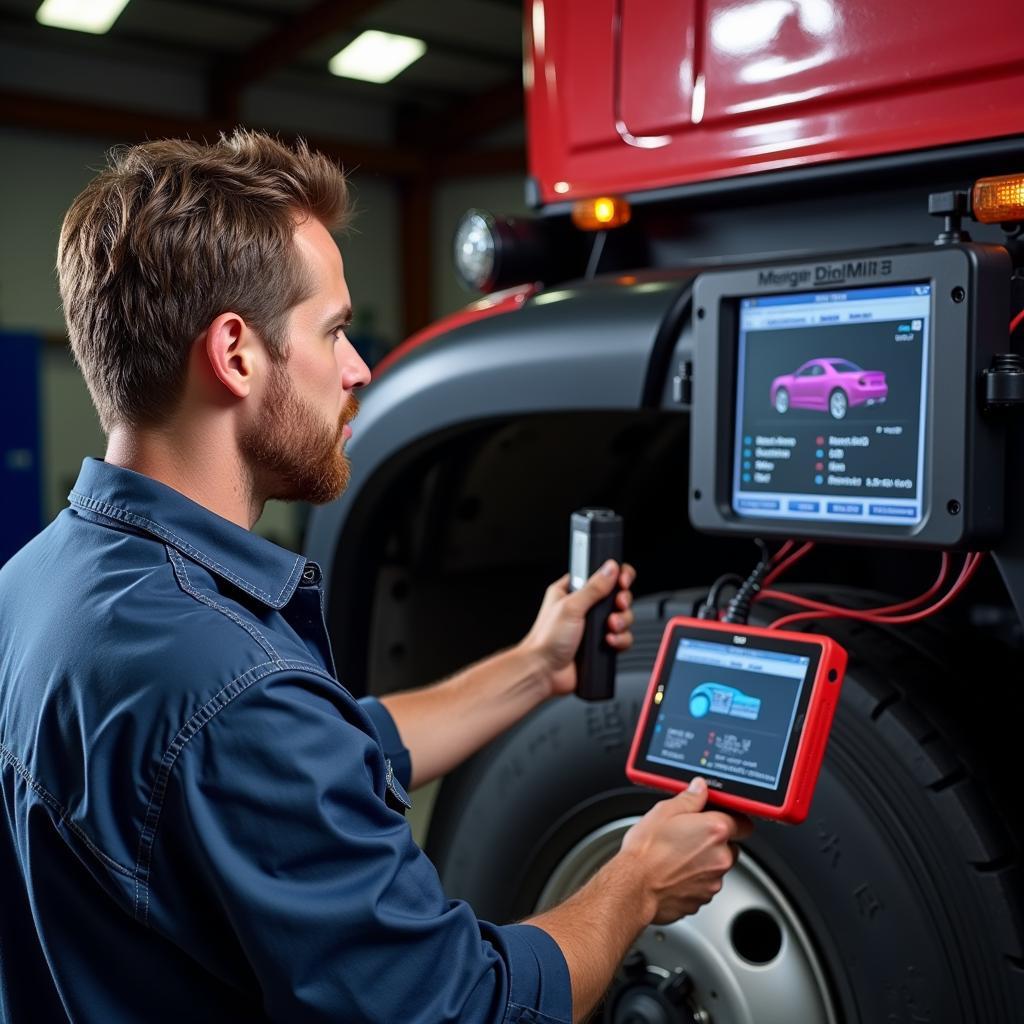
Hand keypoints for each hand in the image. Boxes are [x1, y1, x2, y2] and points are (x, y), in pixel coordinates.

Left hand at [519, 560, 635, 697]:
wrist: (544, 672)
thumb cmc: (546, 639)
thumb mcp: (571, 607)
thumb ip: (593, 587)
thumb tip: (610, 568)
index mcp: (572, 591)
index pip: (600, 575)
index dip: (616, 576)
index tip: (622, 581)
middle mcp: (584, 607)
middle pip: (616, 596)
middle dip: (622, 602)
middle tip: (618, 605)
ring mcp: (593, 627)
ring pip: (622, 617)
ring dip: (622, 622)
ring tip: (610, 628)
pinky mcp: (600, 645)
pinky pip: (622, 638)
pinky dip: (620, 640)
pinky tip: (609, 642)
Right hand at [618, 778, 753, 922]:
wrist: (634, 887)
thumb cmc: (646, 852)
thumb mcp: (664, 811)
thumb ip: (689, 798)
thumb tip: (699, 788)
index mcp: (715, 830)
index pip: (742, 822)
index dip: (730, 818)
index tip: (718, 817)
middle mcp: (720, 857)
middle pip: (730, 845)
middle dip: (714, 841)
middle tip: (690, 835)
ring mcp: (714, 881)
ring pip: (717, 866)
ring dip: (704, 860)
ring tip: (677, 855)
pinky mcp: (703, 899)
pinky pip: (705, 884)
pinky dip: (695, 878)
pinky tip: (675, 871)